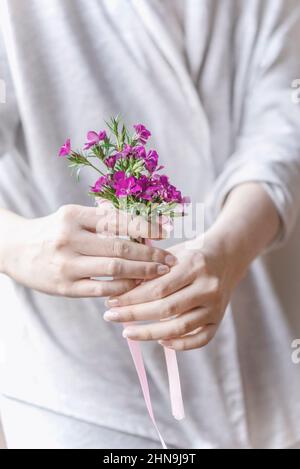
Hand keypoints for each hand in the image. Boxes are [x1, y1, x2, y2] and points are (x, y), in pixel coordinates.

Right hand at [1, 204, 174, 296]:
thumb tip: (140, 222)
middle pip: (120, 246)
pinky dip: (123, 288)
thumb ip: (101, 217)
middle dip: (150, 254)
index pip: (117, 219)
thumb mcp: (71, 216)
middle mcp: (69, 238)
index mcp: (73, 216)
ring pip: (114, 269)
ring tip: (160, 273)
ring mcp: (66, 264)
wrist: (14, 249)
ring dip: (142, 272)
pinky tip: (137, 286)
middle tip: (170, 259)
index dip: (145, 225)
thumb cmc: (51, 231)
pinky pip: (101, 289)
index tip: (167, 231)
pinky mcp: (64, 287)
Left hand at [103, 236, 242, 350]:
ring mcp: (216, 306)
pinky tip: (161, 341)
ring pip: (180, 327)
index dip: (132, 297)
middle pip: (166, 309)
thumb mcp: (173, 254)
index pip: (158, 288)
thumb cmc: (193, 253)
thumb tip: (121, 290)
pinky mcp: (220, 320)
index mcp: (195, 266)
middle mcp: (207, 287)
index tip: (111, 302)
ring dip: (150, 333)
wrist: (228, 256)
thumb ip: (151, 271)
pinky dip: (180, 345)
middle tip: (111, 317)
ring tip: (127, 333)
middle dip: (134, 315)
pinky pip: (200, 339)